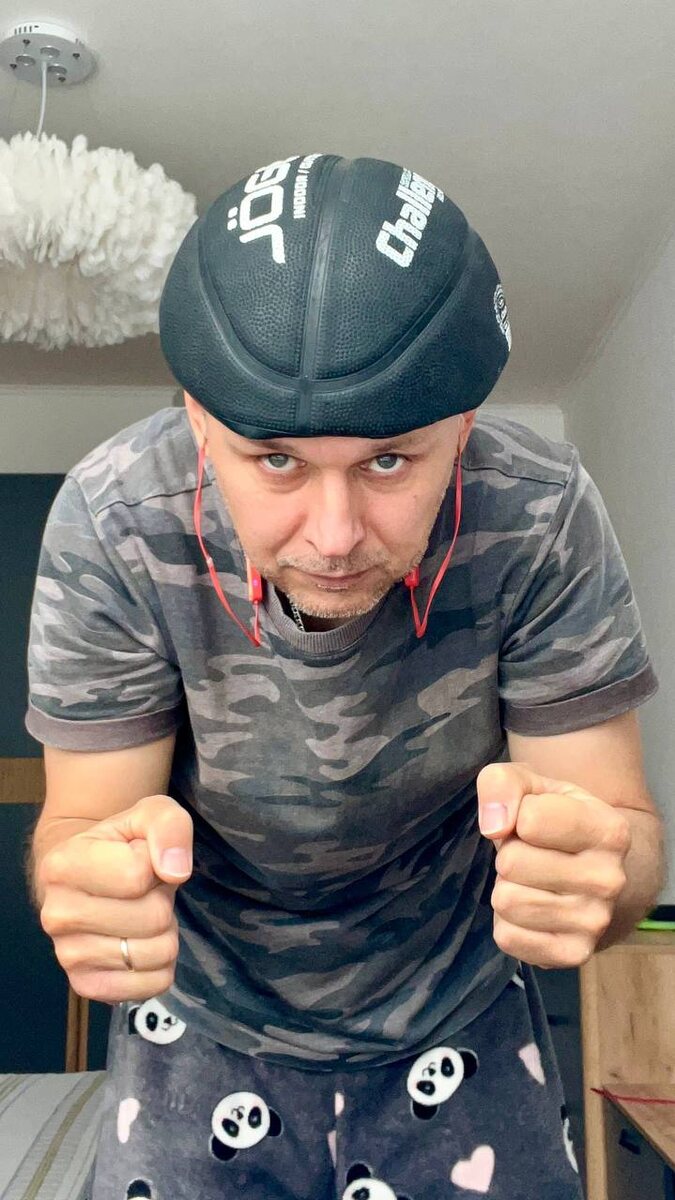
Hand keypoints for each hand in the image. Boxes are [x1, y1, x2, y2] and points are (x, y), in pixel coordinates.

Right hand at [38, 795, 192, 1002]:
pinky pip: (154, 985)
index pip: (137, 874)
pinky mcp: (87, 986)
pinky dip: (161, 964)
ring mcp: (68, 956)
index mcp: (62, 865)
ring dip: (164, 932)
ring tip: (141, 913)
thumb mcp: (149, 814)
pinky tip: (140, 942)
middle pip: (152, 918)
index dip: (155, 864)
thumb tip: (175, 870)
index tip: (141, 859)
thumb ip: (168, 826)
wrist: (90, 877)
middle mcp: (57, 915)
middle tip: (145, 891)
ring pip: (157, 953)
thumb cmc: (123, 843)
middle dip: (162, 900)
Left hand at [476, 762, 630, 968]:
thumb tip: (494, 825)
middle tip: (531, 854)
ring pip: (507, 901)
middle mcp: (610, 880)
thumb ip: (503, 783)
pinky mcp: (574, 954)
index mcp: (610, 831)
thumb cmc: (553, 819)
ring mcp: (595, 922)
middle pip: (512, 863)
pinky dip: (507, 921)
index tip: (533, 821)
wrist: (588, 867)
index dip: (517, 816)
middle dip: (509, 854)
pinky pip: (508, 937)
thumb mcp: (531, 786)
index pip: (529, 820)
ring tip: (532, 879)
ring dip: (508, 887)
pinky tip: (532, 908)